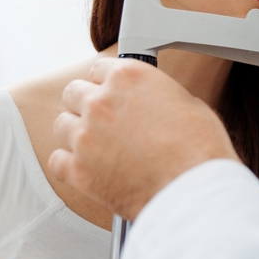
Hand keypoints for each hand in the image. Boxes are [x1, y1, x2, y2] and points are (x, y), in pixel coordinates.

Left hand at [49, 58, 239, 220]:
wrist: (194, 190)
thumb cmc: (200, 149)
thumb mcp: (188, 104)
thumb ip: (157, 96)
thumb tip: (152, 102)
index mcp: (129, 78)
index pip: (99, 68)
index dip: (107, 83)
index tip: (112, 93)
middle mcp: (101, 102)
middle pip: (73, 92)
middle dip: (87, 104)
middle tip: (104, 120)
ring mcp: (86, 136)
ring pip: (62, 125)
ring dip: (78, 133)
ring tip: (99, 147)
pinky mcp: (79, 171)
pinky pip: (57, 160)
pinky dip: (70, 164)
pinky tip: (89, 168)